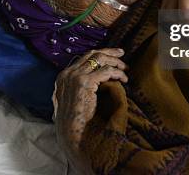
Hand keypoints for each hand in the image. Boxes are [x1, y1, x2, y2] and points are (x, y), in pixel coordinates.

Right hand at [53, 48, 127, 173]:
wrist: (71, 135)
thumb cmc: (75, 123)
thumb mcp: (72, 101)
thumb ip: (77, 88)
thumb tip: (93, 81)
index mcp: (63, 77)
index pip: (84, 58)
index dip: (100, 54)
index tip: (113, 56)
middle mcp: (67, 74)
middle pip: (91, 54)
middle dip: (109, 52)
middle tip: (122, 54)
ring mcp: (74, 77)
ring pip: (99, 59)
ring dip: (115, 62)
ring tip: (125, 68)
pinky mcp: (84, 82)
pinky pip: (106, 71)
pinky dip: (117, 73)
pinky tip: (124, 79)